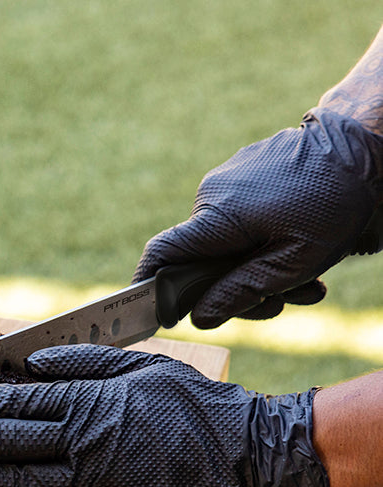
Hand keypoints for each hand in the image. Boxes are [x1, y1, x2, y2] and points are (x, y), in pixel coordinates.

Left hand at [0, 344, 332, 486]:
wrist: (257, 461)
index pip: (11, 401)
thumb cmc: (199, 410)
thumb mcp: (145, 369)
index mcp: (91, 401)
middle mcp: (85, 442)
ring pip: (14, 482)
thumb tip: (32, 362)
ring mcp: (96, 486)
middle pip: (1, 440)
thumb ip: (86, 364)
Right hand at [133, 109, 382, 327]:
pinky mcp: (243, 174)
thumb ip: (242, 292)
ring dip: (256, 270)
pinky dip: (261, 243)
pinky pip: (237, 221)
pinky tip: (296, 247)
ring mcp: (227, 180)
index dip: (149, 288)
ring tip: (304, 283)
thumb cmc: (336, 203)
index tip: (153, 315)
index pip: (161, 255)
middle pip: (199, 261)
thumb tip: (200, 318)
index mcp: (217, 216)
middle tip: (279, 305)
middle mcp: (211, 194)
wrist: (367, 143)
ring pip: (223, 244)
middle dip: (234, 290)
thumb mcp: (296, 262)